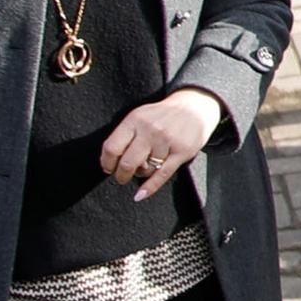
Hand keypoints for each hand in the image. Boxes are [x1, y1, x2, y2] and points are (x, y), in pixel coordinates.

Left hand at [99, 89, 223, 198]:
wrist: (194, 106)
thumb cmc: (163, 114)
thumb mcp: (140, 116)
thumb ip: (127, 134)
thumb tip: (112, 159)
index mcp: (135, 120)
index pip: (112, 147)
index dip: (107, 162)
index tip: (108, 168)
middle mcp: (150, 130)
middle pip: (127, 162)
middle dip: (121, 175)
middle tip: (122, 177)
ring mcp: (166, 141)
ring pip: (146, 170)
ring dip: (142, 174)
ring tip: (145, 168)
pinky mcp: (181, 151)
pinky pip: (162, 174)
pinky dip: (150, 187)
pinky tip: (140, 194)